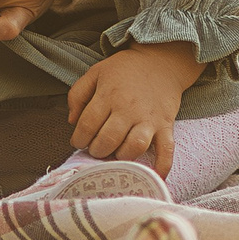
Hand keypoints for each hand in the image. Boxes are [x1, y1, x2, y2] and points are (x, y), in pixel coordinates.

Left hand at [67, 42, 200, 174]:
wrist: (161, 62)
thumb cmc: (125, 69)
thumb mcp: (95, 72)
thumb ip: (78, 94)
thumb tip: (72, 121)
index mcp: (108, 95)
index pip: (88, 124)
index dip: (79, 138)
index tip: (78, 142)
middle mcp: (128, 108)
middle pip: (108, 139)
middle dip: (97, 150)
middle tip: (95, 150)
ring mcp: (149, 119)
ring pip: (134, 147)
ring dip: (121, 157)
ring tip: (115, 155)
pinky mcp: (166, 126)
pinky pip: (166, 150)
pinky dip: (162, 166)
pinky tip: (155, 176)